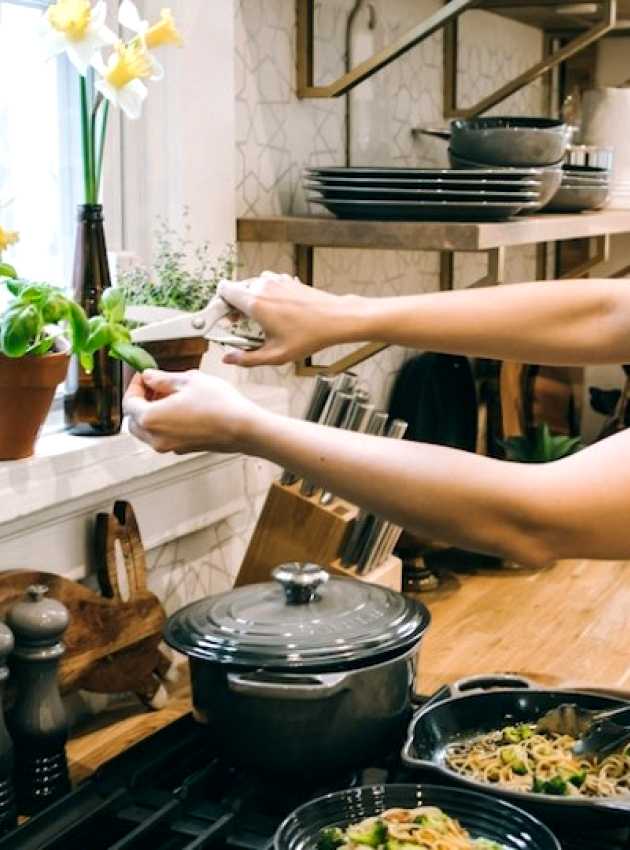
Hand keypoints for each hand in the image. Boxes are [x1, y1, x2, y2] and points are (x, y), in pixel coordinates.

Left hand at [123, 369, 261, 454]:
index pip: (129, 402)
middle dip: (140, 401)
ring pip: (148, 431)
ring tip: (169, 395)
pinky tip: (180, 408)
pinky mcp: (183, 449)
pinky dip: (164, 423)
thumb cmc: (220, 406)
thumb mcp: (188, 381)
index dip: (134, 386)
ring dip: (151, 413)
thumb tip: (149, 377)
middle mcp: (156, 437)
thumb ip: (162, 379)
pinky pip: (163, 436)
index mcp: (151, 418)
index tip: (143, 376)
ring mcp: (170, 446)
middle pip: (134, 420)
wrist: (244, 428)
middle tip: (154, 385)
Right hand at [218, 271, 357, 366]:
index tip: (223, 319)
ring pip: (252, 286)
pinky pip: (267, 284)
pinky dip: (266, 295)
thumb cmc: (309, 335)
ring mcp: (276, 280)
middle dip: (234, 306)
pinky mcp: (287, 280)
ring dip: (251, 300)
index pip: (224, 290)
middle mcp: (263, 286)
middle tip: (239, 324)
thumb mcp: (275, 355)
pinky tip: (275, 312)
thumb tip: (228, 359)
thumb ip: (247, 358)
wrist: (335, 319)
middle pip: (236, 290)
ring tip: (258, 319)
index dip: (219, 305)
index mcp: (255, 302)